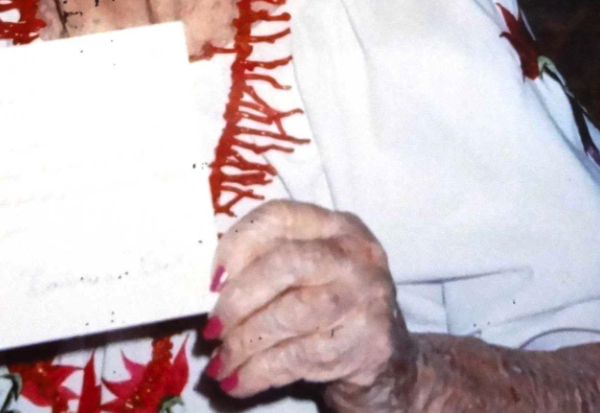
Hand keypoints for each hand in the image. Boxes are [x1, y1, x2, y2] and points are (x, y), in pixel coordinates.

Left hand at [204, 200, 417, 411]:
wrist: (389, 363)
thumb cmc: (330, 308)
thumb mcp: (308, 274)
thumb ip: (267, 265)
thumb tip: (212, 285)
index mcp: (336, 225)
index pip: (280, 217)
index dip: (238, 244)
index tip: (211, 280)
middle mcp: (356, 255)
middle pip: (285, 263)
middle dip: (239, 298)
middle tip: (211, 327)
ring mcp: (367, 298)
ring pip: (291, 314)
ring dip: (244, 343)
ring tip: (219, 364)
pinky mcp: (368, 344)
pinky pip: (300, 357)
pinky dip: (260, 372)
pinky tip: (238, 382)